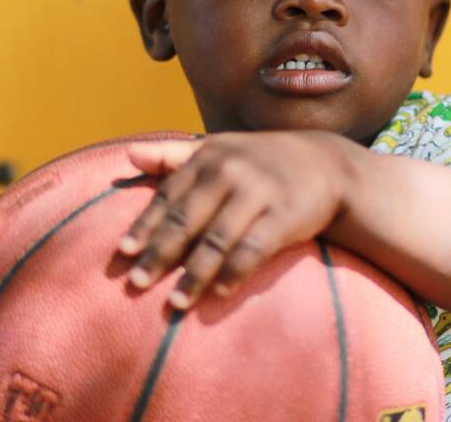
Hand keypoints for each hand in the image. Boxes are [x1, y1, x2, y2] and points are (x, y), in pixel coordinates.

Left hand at [117, 131, 353, 309]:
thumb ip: (174, 156)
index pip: (168, 195)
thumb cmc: (261, 160)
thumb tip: (128, 156)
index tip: (124, 253)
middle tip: (137, 284)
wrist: (326, 164)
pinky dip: (234, 273)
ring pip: (216, 240)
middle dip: (159, 254)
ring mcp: (258, 193)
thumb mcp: (219, 148)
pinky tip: (218, 293)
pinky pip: (253, 250)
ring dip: (194, 275)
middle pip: (186, 220)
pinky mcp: (284, 216)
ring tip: (175, 303)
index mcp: (208, 157)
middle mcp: (229, 171)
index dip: (145, 226)